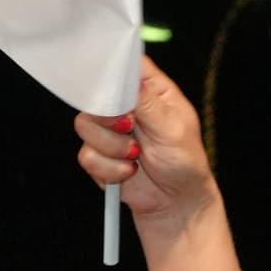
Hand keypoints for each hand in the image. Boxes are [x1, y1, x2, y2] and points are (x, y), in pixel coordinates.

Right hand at [71, 61, 240, 270]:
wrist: (175, 204)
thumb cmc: (185, 164)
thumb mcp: (172, 129)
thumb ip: (146, 103)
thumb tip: (126, 79)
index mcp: (150, 91)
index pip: (125, 65)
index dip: (112, 69)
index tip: (109, 85)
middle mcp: (127, 106)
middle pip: (96, 94)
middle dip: (109, 118)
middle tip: (130, 129)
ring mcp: (111, 131)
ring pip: (85, 126)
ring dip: (111, 148)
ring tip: (136, 157)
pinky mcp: (100, 155)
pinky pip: (86, 155)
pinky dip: (107, 168)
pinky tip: (128, 172)